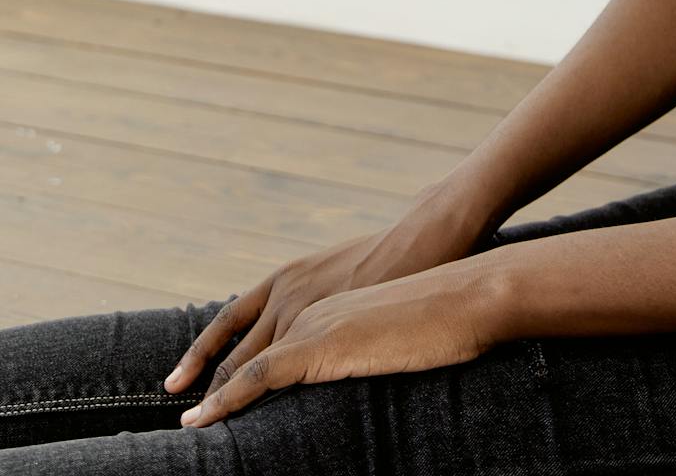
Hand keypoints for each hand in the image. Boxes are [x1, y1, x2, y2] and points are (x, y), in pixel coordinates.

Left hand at [178, 262, 500, 426]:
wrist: (459, 289)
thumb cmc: (435, 297)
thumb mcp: (376, 303)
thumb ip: (349, 321)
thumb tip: (348, 346)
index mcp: (309, 281)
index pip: (245, 318)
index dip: (215, 349)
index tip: (192, 377)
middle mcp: (298, 295)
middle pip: (236, 344)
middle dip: (205, 379)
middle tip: (183, 413)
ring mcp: (305, 318)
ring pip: (240, 364)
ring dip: (212, 398)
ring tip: (189, 428)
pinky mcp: (316, 345)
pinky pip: (255, 378)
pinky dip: (225, 402)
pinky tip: (205, 422)